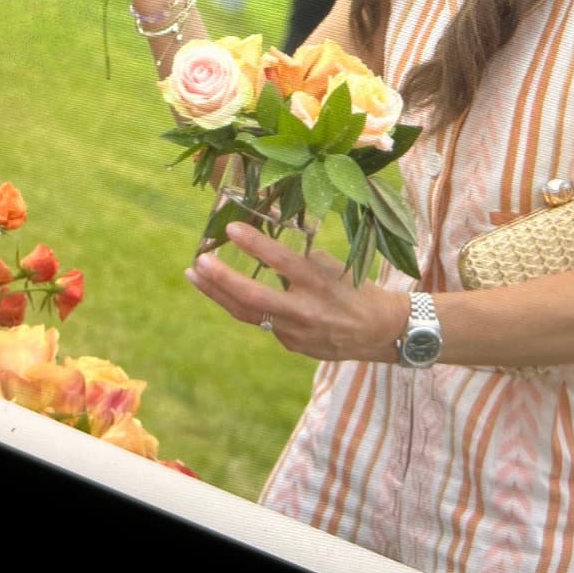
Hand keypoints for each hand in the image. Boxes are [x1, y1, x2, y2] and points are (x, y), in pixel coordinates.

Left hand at [185, 222, 407, 361]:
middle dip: (220, 279)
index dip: (255, 244)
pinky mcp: (291, 345)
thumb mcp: (332, 263)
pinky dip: (242, 305)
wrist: (379, 331)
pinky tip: (225, 292)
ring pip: (247, 314)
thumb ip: (298, 254)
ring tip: (194, 275)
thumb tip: (263, 228)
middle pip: (253, 298)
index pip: (282, 262)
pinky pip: (261, 322)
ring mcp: (296, 333)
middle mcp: (306, 310)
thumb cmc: (353, 288)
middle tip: (198, 261)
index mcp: (319, 282)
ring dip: (217, 293)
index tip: (230, 228)